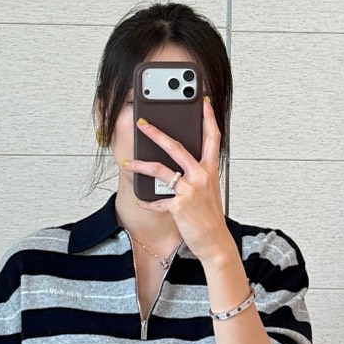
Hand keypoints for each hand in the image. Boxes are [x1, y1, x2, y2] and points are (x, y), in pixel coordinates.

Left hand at [122, 96, 231, 263]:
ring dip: (141, 165)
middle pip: (176, 147)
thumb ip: (197, 173)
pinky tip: (140, 200)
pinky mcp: (179, 206)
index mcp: (209, 170)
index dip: (207, 118)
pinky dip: (147, 201)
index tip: (202, 102)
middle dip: (157, 133)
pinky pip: (157, 200)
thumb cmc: (210, 216)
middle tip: (143, 124)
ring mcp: (189, 191)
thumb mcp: (209, 189)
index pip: (211, 138)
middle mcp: (201, 177)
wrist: (215, 241)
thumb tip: (181, 162)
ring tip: (128, 163)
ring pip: (160, 170)